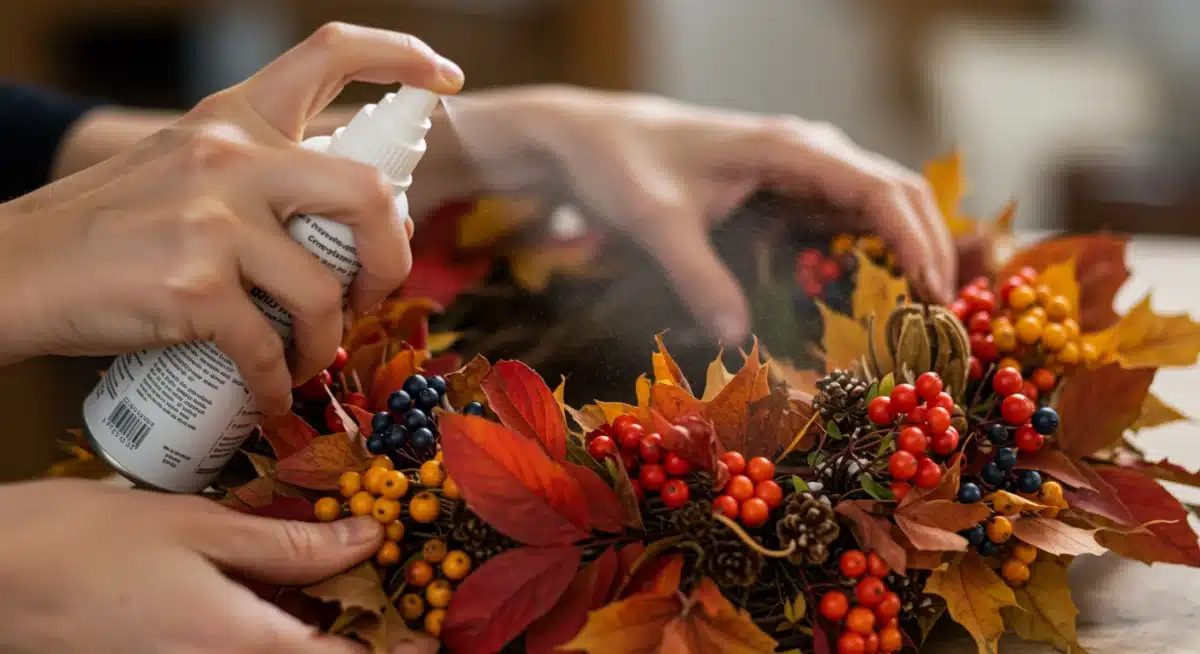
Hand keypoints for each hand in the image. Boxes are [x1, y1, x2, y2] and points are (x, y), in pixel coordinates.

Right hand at [0, 24, 463, 414]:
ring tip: (310, 358)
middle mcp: (230, 156)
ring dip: (329, 339)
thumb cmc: (109, 230)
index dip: (402, 55)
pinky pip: (269, 348)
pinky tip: (270, 395)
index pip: (329, 54)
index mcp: (234, 118)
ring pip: (325, 291)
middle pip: (369, 193)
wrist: (14, 270)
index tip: (445, 78)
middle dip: (394, 255)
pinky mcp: (194, 288)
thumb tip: (345, 220)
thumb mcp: (186, 169)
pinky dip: (278, 383)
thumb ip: (258, 177)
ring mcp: (212, 221)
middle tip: (376, 290)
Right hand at [0, 479, 434, 653]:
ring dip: (318, 640)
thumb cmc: (86, 544)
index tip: (432, 639)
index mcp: (241, 646)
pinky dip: (275, 637)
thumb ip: (288, 542)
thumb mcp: (199, 529)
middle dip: (360, 644)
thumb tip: (367, 536)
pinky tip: (282, 601)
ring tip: (345, 598)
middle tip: (394, 610)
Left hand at [443, 86, 953, 343]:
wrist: (593, 138)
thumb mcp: (655, 220)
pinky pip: (842, 224)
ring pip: (878, 209)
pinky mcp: (784, 194)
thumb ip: (697, 276)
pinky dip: (869, 258)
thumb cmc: (623, 165)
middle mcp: (808, 154)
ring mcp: (800, 172)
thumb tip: (737, 339)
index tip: (934, 294)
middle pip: (897, 194)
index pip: (879, 189)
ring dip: (906, 254)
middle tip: (943, 318)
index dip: (916, 241)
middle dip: (929, 249)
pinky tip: (871, 300)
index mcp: (790, 147)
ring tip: (922, 317)